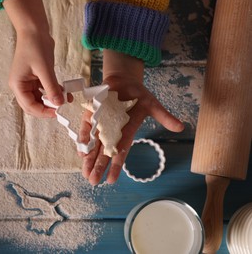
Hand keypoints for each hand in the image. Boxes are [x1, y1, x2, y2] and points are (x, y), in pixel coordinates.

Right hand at [4, 0, 63, 117]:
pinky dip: (54, 91)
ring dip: (52, 100)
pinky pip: (45, 90)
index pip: (29, 106)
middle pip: (33, 105)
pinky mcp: (36, 78)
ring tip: (66, 99)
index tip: (56, 113)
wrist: (34, 30)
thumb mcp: (44, 70)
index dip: (43, 111)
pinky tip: (64, 92)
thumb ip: (51, 88)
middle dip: (47, 108)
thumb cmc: (34, 47)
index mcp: (17, 85)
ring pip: (40, 98)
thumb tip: (59, 104)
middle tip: (61, 109)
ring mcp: (28, 82)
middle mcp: (21, 86)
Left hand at [79, 50, 183, 184]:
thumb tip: (181, 127)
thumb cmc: (138, 95)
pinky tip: (80, 152)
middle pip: (104, 152)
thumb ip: (164, 117)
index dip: (115, 166)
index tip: (111, 180)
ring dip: (89, 158)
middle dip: (98, 167)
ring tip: (85, 173)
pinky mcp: (91, 115)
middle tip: (93, 181)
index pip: (120, 153)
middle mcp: (112, 132)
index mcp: (126, 133)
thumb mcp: (152, 105)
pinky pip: (86, 129)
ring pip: (93, 145)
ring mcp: (100, 124)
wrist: (124, 81)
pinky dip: (83, 139)